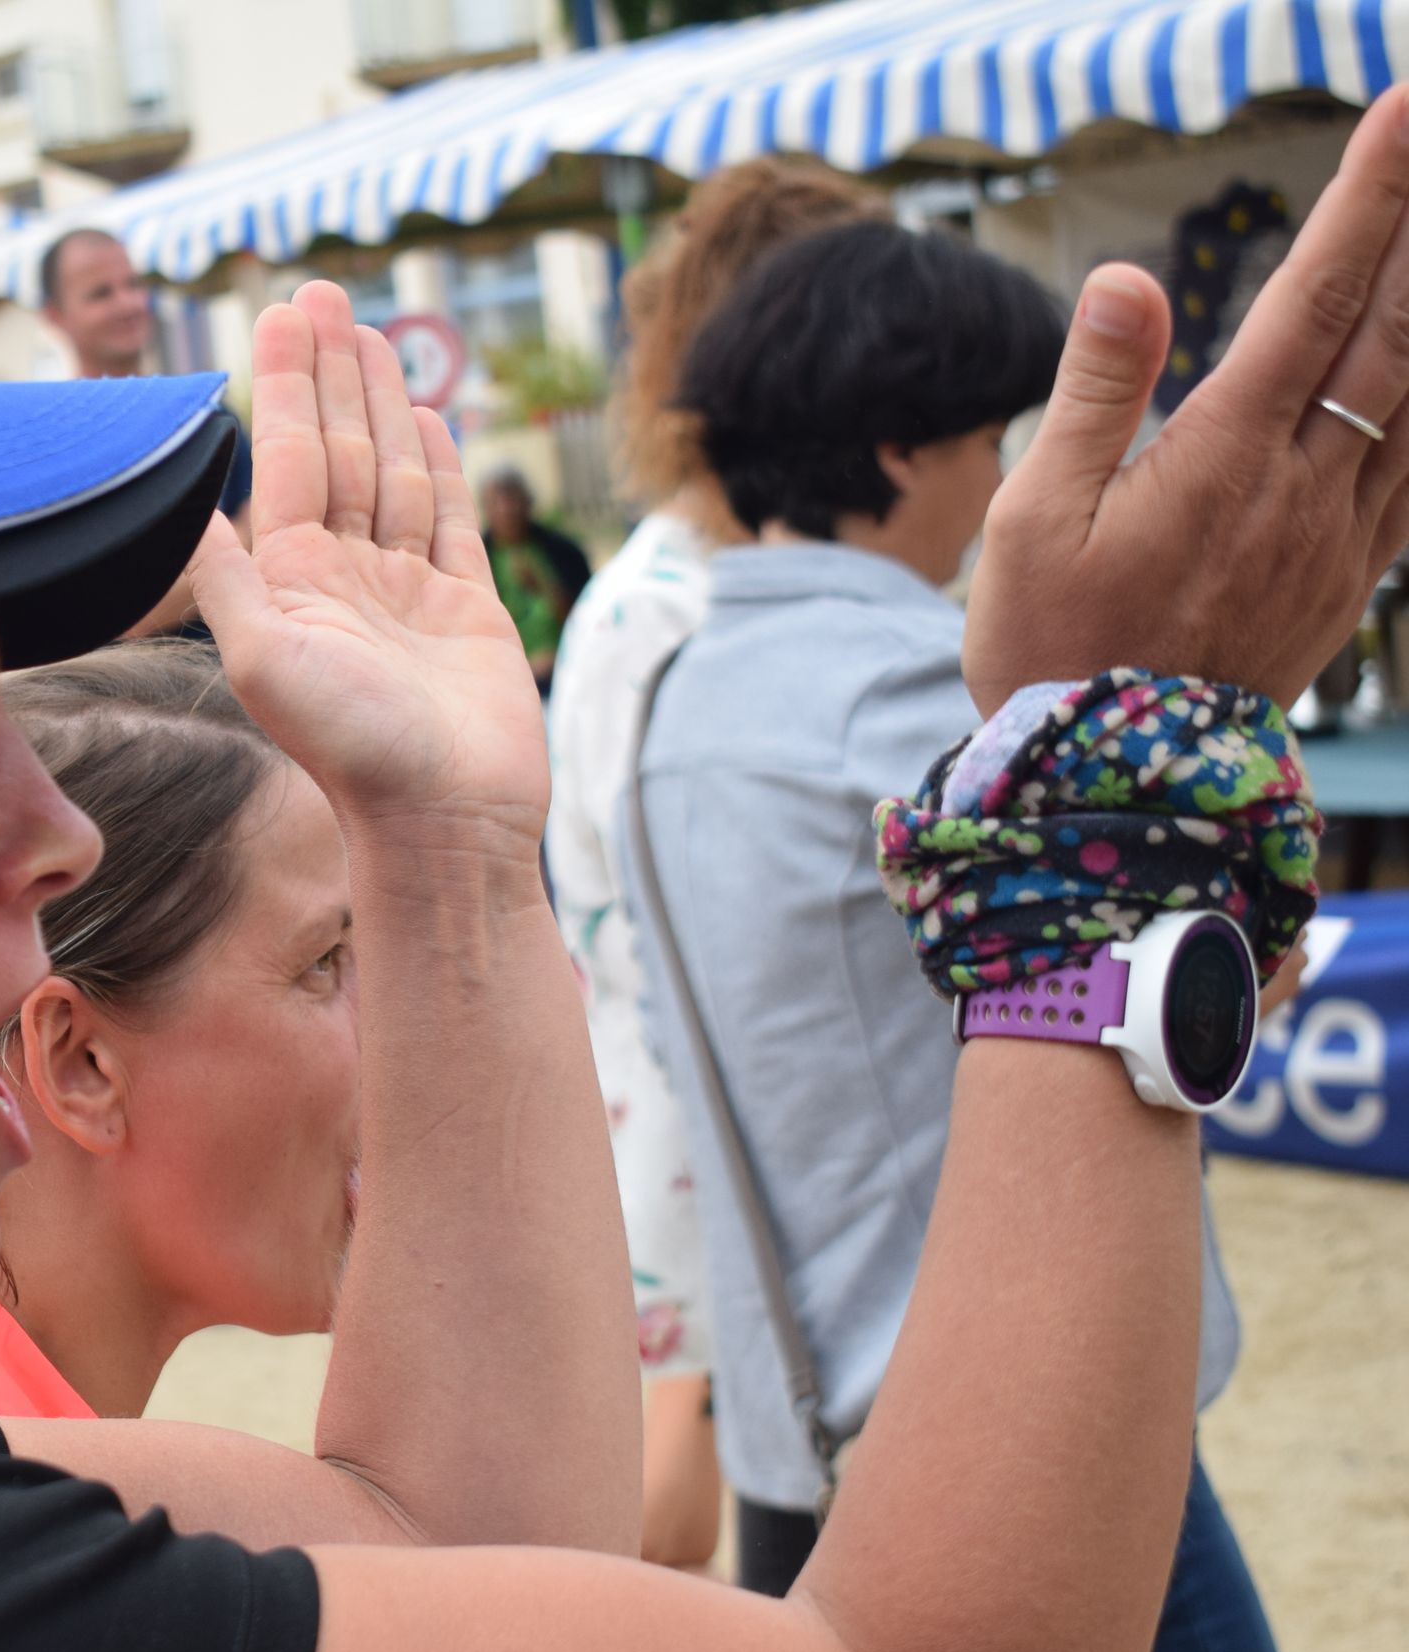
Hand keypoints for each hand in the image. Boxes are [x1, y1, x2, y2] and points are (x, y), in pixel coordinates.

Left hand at [191, 282, 546, 845]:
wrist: (443, 820)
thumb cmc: (348, 749)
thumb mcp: (261, 657)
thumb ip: (224, 577)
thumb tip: (178, 504)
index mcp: (291, 582)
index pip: (287, 457)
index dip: (287, 382)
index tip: (283, 312)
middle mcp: (344, 580)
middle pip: (339, 450)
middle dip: (331, 371)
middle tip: (322, 292)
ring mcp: (407, 593)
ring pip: (393, 474)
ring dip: (382, 402)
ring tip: (370, 332)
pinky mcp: (465, 611)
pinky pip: (448, 521)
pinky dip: (439, 467)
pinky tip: (428, 417)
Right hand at [969, 88, 1408, 713]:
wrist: (1110, 785)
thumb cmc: (1052, 648)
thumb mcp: (1034, 519)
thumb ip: (1094, 391)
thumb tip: (1133, 277)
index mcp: (1224, 456)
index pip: (1314, 297)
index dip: (1367, 198)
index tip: (1404, 112)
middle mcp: (1305, 484)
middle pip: (1394, 325)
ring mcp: (1341, 531)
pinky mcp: (1350, 573)